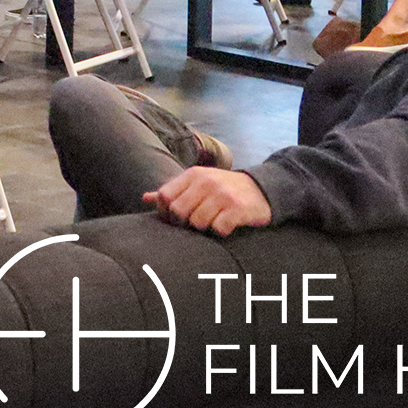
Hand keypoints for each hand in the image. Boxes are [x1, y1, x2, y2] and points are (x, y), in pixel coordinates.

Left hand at [142, 167, 271, 235]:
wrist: (261, 189)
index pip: (165, 196)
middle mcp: (206, 182)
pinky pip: (219, 228)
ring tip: (213, 223)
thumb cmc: (222, 190)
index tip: (176, 219)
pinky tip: (226, 226)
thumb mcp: (197, 184)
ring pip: (197, 222)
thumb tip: (145, 198)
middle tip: (195, 225)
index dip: (166, 212)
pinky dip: (220, 232)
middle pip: (178, 211)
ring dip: (204, 228)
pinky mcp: (238, 209)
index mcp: (192, 175)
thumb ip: (172, 192)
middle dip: (184, 223)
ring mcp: (223, 195)